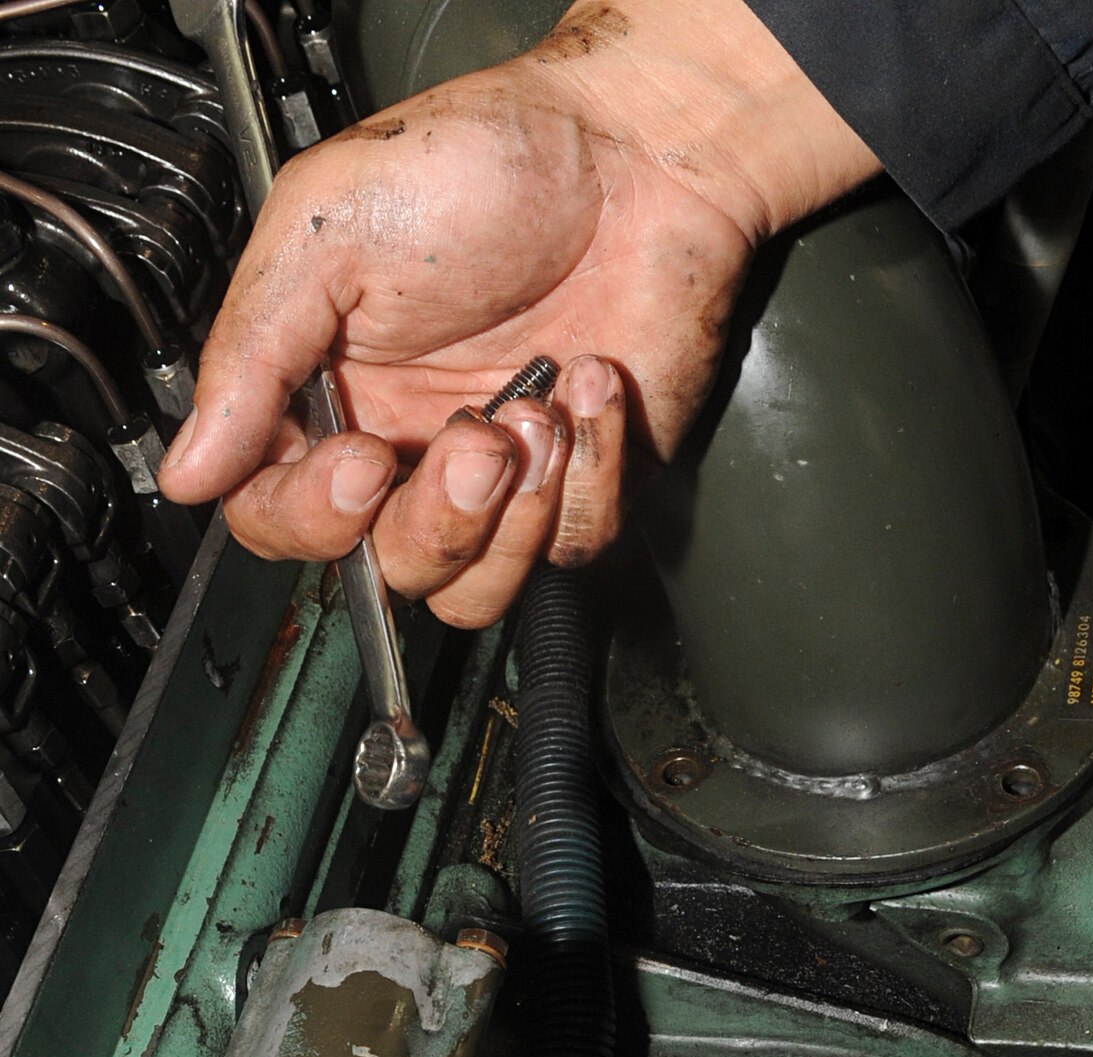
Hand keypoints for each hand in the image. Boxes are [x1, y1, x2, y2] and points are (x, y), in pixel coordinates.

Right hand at [159, 0, 876, 627]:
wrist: (634, 157)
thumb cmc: (482, 166)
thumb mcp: (327, 234)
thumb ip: (250, 358)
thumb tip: (187, 469)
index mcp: (326, 396)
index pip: (278, 516)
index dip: (312, 517)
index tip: (359, 462)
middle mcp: (405, 450)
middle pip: (385, 571)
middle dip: (435, 519)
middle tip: (479, 442)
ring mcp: (496, 479)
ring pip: (474, 590)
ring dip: (513, 520)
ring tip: (542, 411)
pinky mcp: (579, 485)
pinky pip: (571, 548)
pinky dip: (589, 477)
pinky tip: (593, 386)